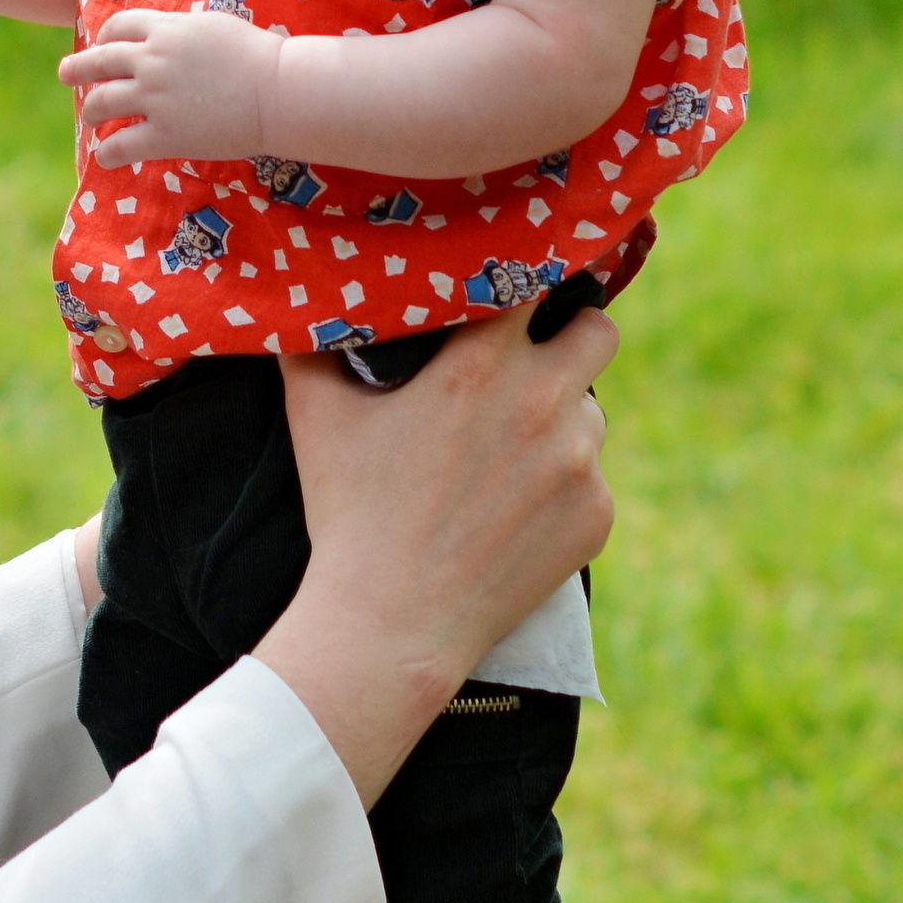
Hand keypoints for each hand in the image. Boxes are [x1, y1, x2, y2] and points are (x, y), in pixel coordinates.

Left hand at [57, 8, 282, 159]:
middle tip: (66, 74)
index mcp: (165, 30)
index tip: (102, 46)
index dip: (105, 37)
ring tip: (90, 120)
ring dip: (91, 113)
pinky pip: (120, 146)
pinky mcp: (164, 136)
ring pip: (102, 104)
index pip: (118, 27)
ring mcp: (155, 99)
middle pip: (99, 61)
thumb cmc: (257, 56)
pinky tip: (107, 157)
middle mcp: (151, 61)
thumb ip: (180, 30)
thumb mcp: (212, 27)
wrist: (278, 92)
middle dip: (77, 68)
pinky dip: (108, 153)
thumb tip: (165, 33)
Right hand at [255, 301, 619, 809]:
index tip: (514, 287)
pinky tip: (514, 510)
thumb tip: (303, 293)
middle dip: (572, 336)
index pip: (536, 278)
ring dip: (563, 417)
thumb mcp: (316, 413)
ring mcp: (578, 462)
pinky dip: (564, 486)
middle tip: (534, 360)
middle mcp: (543, 402)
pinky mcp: (596, 516)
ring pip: (592, 411)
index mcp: (482, 364)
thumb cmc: (348, 513)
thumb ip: (314, 340)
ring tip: (508, 453)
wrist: (391, 625)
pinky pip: (592, 479)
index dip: (526, 277)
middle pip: (599, 331)